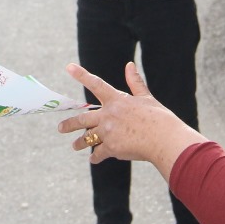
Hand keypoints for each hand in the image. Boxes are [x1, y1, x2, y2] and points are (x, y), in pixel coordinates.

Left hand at [58, 62, 206, 181]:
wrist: (164, 139)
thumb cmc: (159, 117)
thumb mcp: (146, 97)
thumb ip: (135, 82)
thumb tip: (129, 65)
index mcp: (117, 100)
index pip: (96, 84)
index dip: (81, 75)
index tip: (68, 67)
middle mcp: (108, 115)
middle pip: (82, 119)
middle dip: (69, 124)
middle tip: (60, 128)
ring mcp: (108, 132)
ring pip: (87, 138)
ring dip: (79, 143)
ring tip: (74, 146)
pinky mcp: (111, 148)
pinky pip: (98, 153)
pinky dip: (95, 156)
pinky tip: (93, 159)